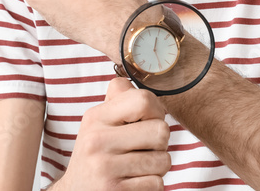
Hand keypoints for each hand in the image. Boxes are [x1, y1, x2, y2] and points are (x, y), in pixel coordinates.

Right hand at [54, 77, 170, 189]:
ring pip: (163, 160)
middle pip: (161, 130)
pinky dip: (151, 185)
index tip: (148, 120)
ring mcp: (105, 169)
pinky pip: (157, 184)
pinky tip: (133, 183)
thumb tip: (134, 80)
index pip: (143, 100)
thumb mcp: (98, 124)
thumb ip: (118, 99)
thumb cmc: (96, 155)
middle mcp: (97, 141)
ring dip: (157, 166)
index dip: (156, 110)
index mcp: (96, 118)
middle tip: (143, 148)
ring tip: (137, 167)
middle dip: (160, 142)